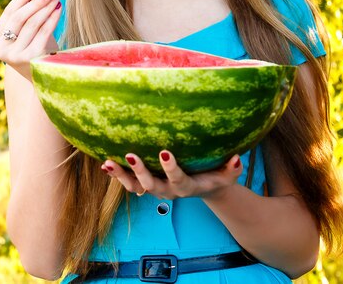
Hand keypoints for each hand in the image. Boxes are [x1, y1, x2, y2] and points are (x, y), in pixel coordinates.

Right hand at [0, 0, 61, 78]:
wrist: (42, 76)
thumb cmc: (36, 49)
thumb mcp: (28, 34)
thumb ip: (29, 16)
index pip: (8, 14)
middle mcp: (3, 49)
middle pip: (19, 18)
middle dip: (36, 1)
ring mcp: (15, 55)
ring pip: (32, 23)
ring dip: (46, 7)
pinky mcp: (30, 58)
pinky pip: (43, 32)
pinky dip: (52, 18)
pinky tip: (59, 9)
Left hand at [101, 150, 242, 199]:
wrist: (206, 188)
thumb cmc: (217, 176)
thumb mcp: (228, 175)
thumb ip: (233, 168)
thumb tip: (237, 158)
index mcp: (186, 187)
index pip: (178, 178)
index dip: (171, 168)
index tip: (164, 152)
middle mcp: (168, 191)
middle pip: (151, 185)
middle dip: (140, 171)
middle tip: (131, 155)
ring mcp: (155, 188)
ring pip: (135, 186)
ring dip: (121, 175)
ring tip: (107, 163)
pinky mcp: (147, 184)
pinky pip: (129, 183)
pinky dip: (118, 175)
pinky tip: (105, 164)